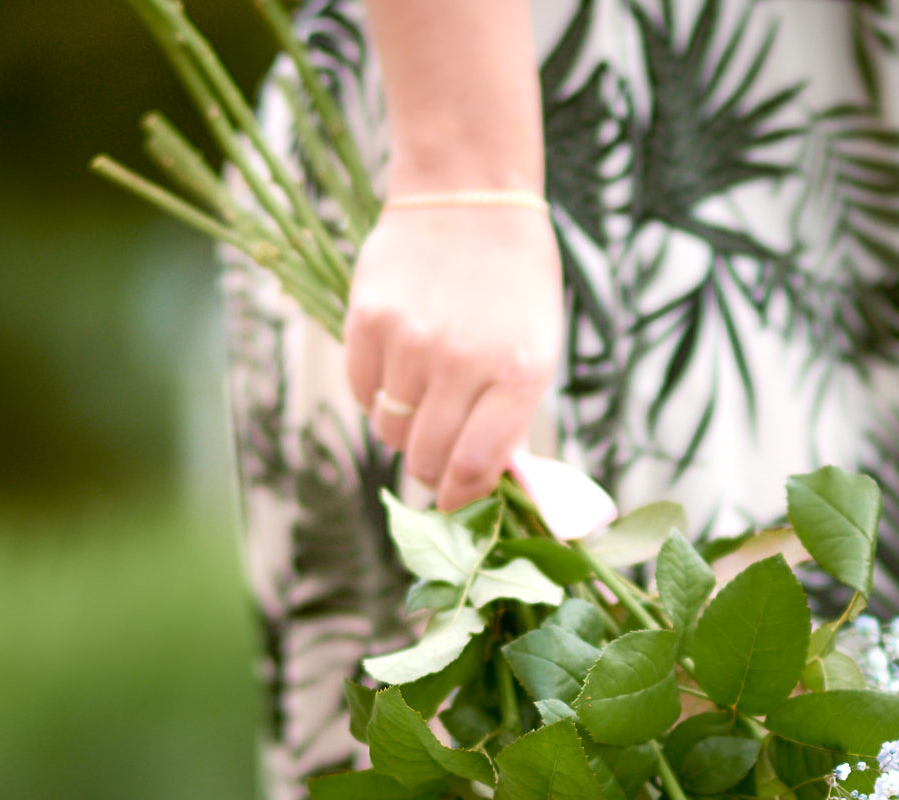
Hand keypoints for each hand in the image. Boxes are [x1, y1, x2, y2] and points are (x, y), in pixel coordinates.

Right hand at [342, 205, 562, 510]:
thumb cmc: (514, 281)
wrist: (470, 193)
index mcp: (517, 373)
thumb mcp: (537, 346)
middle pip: (426, 458)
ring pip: (390, 429)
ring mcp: (409, 341)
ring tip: (424, 395)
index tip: (456, 507)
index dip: (461, 500)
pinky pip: (361, 391)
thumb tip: (484, 482)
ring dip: (404, 428)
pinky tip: (398, 366)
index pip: (475, 468)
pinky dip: (376, 394)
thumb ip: (511, 416)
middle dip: (432, 470)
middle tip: (438, 457)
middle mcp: (461, 361)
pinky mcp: (367, 319)